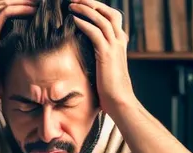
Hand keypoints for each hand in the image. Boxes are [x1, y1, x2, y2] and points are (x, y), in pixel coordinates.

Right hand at [0, 0, 37, 105]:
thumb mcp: (4, 69)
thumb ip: (11, 59)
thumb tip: (28, 59)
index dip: (15, 11)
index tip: (32, 12)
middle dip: (18, 4)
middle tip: (35, 4)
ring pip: (0, 10)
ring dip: (18, 4)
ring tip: (34, 4)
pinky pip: (0, 18)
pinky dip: (15, 11)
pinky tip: (29, 11)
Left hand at [69, 0, 134, 116]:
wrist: (120, 102)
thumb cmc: (111, 90)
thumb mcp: (106, 68)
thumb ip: (100, 57)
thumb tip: (86, 54)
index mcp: (120, 43)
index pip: (112, 17)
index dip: (98, 8)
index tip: (82, 5)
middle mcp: (120, 41)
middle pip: (108, 12)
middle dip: (92, 3)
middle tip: (76, 0)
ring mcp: (115, 47)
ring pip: (101, 18)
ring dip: (85, 9)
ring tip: (72, 5)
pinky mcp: (107, 54)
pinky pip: (95, 32)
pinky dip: (84, 23)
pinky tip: (74, 20)